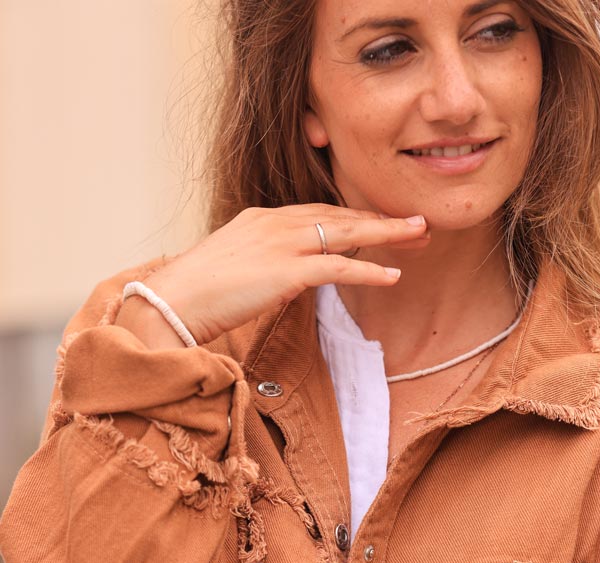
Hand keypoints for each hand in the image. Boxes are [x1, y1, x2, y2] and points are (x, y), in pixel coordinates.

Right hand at [116, 204, 429, 345]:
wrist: (170, 302)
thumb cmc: (192, 297)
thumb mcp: (229, 272)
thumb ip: (256, 269)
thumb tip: (270, 283)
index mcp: (260, 220)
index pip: (316, 213)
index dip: (351, 218)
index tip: (379, 223)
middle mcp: (274, 223)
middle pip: (339, 215)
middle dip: (380, 219)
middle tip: (417, 223)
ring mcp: (281, 243)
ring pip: (347, 232)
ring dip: (387, 234)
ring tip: (420, 236)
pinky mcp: (286, 270)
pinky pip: (339, 267)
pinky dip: (369, 269)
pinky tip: (393, 276)